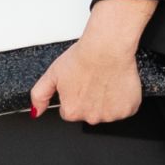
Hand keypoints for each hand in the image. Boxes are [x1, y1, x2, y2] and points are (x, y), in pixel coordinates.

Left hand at [30, 16, 148, 123]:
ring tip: (105, 81)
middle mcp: (91, 117)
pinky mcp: (128, 109)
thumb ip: (39, 96)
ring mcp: (111, 114)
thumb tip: (36, 112)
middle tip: (92, 81)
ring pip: (107, 112)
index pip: (70, 111)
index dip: (75, 96)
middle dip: (91, 100)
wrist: (107, 47)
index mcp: (72, 111)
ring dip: (107, 101)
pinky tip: (117, 84)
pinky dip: (123, 99)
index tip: (80, 84)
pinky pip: (125, 109)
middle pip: (89, 113)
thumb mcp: (52, 74)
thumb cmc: (82, 58)